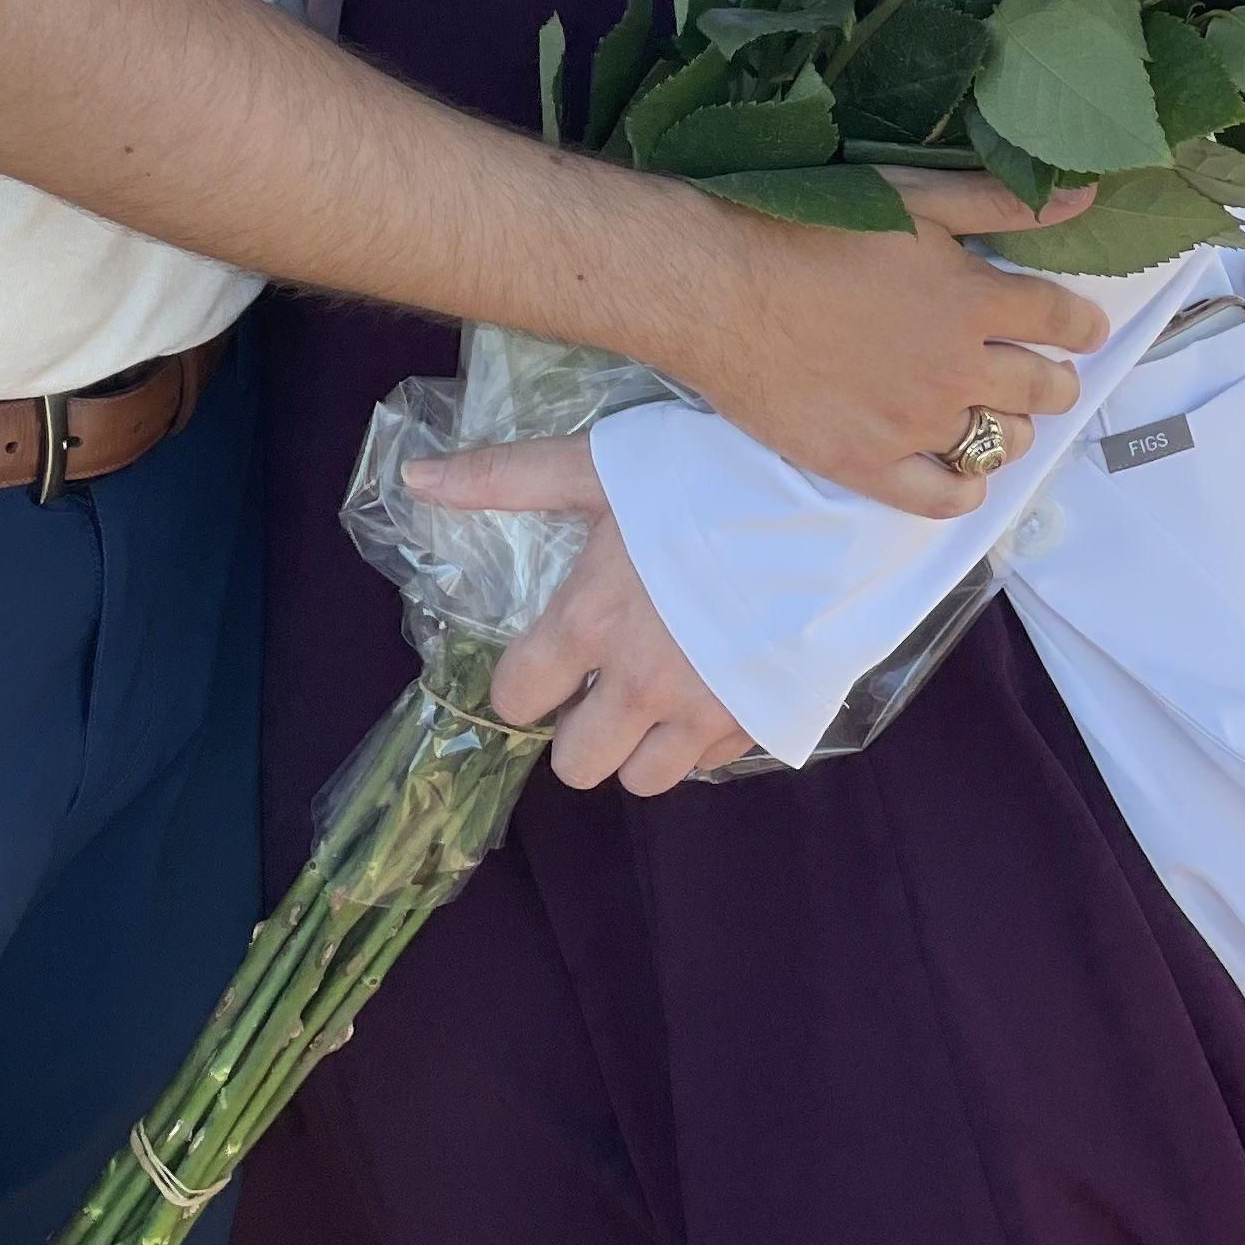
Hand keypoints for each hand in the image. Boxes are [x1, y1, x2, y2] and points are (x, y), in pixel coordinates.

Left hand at [402, 438, 755, 793]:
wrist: (829, 499)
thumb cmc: (705, 474)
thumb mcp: (600, 464)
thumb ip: (507, 478)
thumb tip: (414, 480)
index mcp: (588, 622)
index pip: (518, 697)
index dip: (522, 684)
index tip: (541, 665)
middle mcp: (638, 683)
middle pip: (576, 765)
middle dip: (579, 730)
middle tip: (600, 683)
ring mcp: (702, 712)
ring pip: (642, 779)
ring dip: (638, 744)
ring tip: (654, 692)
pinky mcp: (758, 723)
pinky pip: (709, 763)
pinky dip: (700, 737)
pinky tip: (711, 683)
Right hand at [678, 171, 1103, 517]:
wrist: (718, 288)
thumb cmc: (807, 226)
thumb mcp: (910, 197)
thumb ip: (998, 203)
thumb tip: (1082, 198)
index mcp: (970, 298)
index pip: (1060, 320)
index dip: (1081, 326)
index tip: (1083, 329)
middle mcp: (956, 368)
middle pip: (1040, 389)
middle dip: (1053, 380)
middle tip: (1044, 375)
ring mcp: (914, 424)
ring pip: (1000, 444)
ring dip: (1010, 428)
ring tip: (994, 413)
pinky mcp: (868, 465)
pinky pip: (944, 498)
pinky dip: (965, 489)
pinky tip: (958, 469)